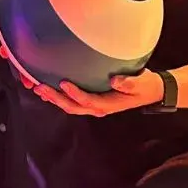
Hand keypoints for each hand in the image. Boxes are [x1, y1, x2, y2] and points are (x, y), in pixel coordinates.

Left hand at [16, 64, 163, 117]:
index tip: (63, 83)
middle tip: (40, 88)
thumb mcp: (141, 83)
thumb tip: (116, 80)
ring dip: (54, 99)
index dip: (75, 93)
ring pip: (70, 105)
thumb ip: (129, 83)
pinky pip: (74, 101)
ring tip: (39, 89)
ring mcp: (95, 105)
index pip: (87, 100)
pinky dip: (61, 96)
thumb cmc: (144, 85)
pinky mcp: (93, 100)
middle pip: (73, 106)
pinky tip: (51, 88)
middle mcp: (98, 107)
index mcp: (108, 104)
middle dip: (55, 98)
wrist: (149, 90)